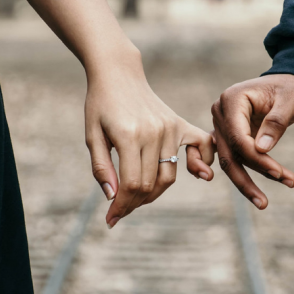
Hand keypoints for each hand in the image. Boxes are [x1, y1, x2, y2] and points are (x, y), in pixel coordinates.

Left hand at [85, 50, 214, 227]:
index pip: (132, 185)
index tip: (111, 219)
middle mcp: (154, 133)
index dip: (121, 207)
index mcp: (129, 135)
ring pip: (169, 175)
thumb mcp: (92, 135)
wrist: (118, 73)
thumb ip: (102, 167)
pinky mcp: (179, 124)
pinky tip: (197, 173)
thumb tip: (113, 198)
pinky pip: (201, 147)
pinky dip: (201, 163)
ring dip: (154, 192)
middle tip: (121, 209)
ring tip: (137, 196)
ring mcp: (170, 128)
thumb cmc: (100, 104)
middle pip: (150, 184)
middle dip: (134, 203)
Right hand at [211, 74, 293, 208]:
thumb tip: (261, 150)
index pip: (238, 137)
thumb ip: (276, 123)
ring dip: (245, 181)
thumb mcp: (290, 100)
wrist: (291, 82)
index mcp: (231, 99)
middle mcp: (220, 112)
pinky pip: (228, 157)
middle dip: (247, 178)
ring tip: (263, 202)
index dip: (256, 158)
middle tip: (264, 202)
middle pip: (229, 153)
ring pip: (228, 160)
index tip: (278, 172)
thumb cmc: (292, 88)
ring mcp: (222, 124)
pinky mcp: (228, 135)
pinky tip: (243, 191)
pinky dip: (237, 173)